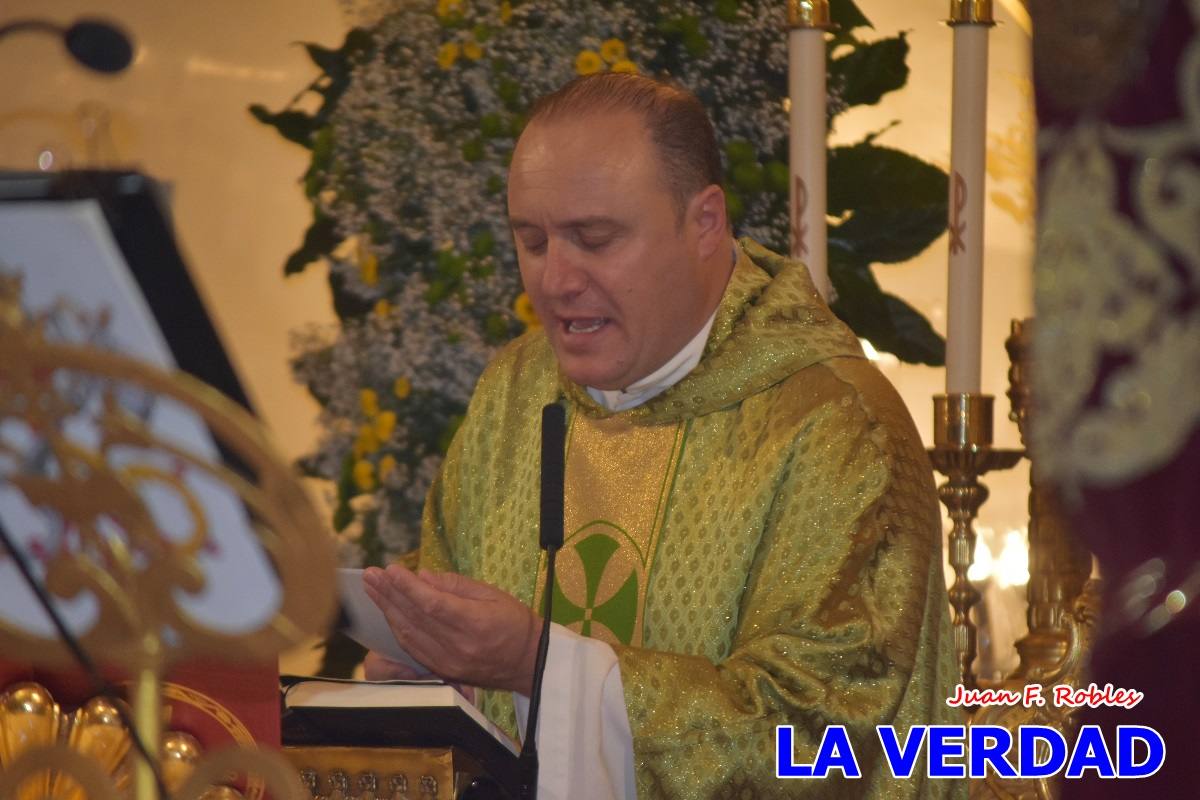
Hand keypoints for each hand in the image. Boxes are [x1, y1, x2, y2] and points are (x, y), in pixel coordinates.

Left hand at [362, 566, 541, 694]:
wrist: (529, 663)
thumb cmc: (515, 622)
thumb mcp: (492, 594)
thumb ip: (456, 585)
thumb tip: (423, 577)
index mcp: (475, 623)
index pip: (432, 604)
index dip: (408, 587)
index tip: (390, 569)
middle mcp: (458, 646)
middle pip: (415, 618)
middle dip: (389, 594)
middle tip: (370, 574)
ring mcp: (449, 663)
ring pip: (409, 635)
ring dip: (387, 610)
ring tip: (373, 589)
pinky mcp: (443, 672)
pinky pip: (413, 649)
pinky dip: (398, 629)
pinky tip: (387, 612)